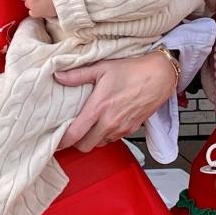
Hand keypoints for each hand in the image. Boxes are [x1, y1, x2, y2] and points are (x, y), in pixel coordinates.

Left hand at [55, 50, 178, 152]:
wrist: (159, 76)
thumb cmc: (132, 70)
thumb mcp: (102, 68)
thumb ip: (78, 75)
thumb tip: (58, 75)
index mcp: (99, 107)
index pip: (75, 134)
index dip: (62, 142)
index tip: (56, 141)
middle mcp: (109, 122)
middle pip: (85, 146)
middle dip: (76, 143)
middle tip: (72, 133)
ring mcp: (121, 128)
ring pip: (99, 144)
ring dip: (92, 139)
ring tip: (89, 127)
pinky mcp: (131, 129)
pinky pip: (113, 139)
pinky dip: (106, 135)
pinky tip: (105, 123)